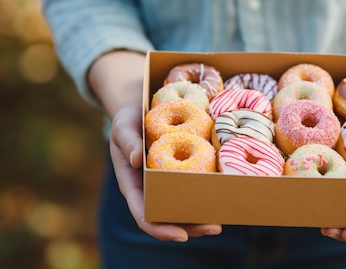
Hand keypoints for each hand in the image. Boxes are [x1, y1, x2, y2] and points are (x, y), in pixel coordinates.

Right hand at [109, 106, 222, 241]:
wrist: (140, 111)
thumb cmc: (128, 121)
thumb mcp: (122, 126)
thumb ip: (128, 141)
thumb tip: (135, 158)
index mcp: (133, 185)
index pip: (144, 215)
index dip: (161, 229)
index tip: (180, 236)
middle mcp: (150, 190)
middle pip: (169, 217)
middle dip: (191, 227)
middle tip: (214, 228)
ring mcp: (165, 184)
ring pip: (183, 207)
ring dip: (202, 216)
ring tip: (221, 221)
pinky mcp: (180, 173)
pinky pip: (193, 188)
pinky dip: (207, 195)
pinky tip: (223, 196)